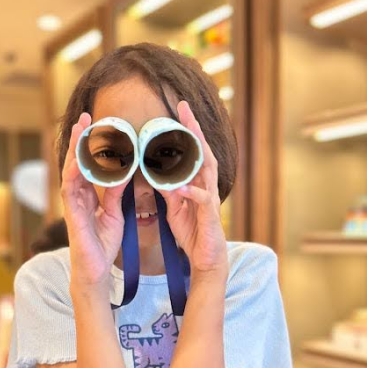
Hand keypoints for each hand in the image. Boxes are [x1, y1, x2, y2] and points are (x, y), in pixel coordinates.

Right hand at [60, 111, 128, 288]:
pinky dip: (74, 173)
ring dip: (74, 149)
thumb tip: (124, 172)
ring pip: (70, 170)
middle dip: (80, 138)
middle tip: (85, 115)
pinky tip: (78, 161)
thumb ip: (116, 194)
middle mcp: (77, 195)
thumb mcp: (115, 213)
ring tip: (79, 128)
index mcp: (88, 194)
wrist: (96, 270)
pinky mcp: (72, 215)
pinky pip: (70, 190)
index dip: (92, 145)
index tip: (98, 125)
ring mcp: (72, 204)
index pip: (89, 164)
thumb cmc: (103, 244)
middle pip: (77, 161)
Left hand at [155, 100, 228, 273]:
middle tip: (184, 108)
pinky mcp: (209, 215)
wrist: (206, 259)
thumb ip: (169, 190)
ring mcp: (210, 199)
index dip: (187, 130)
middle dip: (194, 129)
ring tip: (189, 133)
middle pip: (202, 151)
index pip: (193, 151)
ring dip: (198, 150)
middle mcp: (207, 186)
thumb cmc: (193, 233)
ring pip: (207, 169)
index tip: (178, 111)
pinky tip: (181, 184)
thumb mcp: (175, 208)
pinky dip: (192, 191)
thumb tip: (156, 175)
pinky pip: (202, 199)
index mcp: (197, 183)